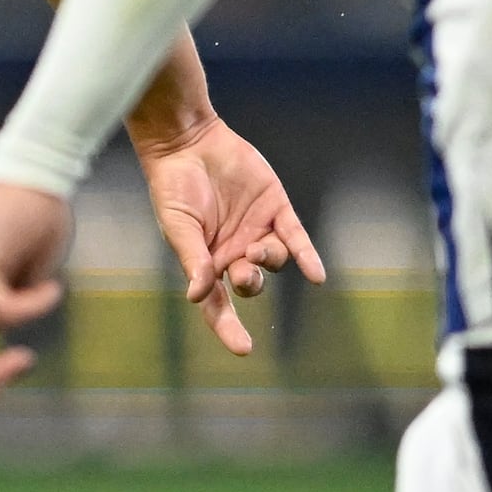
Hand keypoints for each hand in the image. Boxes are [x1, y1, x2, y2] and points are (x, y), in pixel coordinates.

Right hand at [136, 119, 325, 359]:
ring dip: (269, 260)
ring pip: (274, 260)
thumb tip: (197, 296)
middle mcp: (233, 252)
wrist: (188, 143)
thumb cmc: (174, 187)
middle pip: (249, 283)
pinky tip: (317, 276)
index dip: (229, 328)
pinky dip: (307, 257)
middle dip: (249, 282)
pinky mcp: (276, 208)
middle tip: (243, 269)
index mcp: (206, 262)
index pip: (217, 305)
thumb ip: (192, 260)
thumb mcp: (178, 227)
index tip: (244, 349)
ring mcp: (257, 231)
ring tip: (256, 247)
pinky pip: (297, 238)